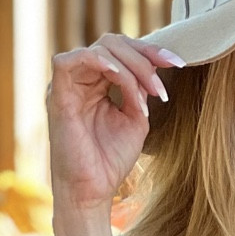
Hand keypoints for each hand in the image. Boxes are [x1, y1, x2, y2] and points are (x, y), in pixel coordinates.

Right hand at [47, 34, 183, 215]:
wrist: (92, 191)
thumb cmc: (111, 161)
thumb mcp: (136, 120)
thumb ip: (140, 92)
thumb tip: (151, 69)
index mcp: (98, 84)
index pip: (123, 52)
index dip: (151, 53)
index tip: (178, 63)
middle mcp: (81, 80)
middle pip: (113, 44)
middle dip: (145, 57)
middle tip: (164, 82)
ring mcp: (68, 85)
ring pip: (100, 49)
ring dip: (132, 66)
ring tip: (150, 92)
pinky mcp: (56, 94)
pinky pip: (71, 60)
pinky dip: (99, 62)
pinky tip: (119, 77)